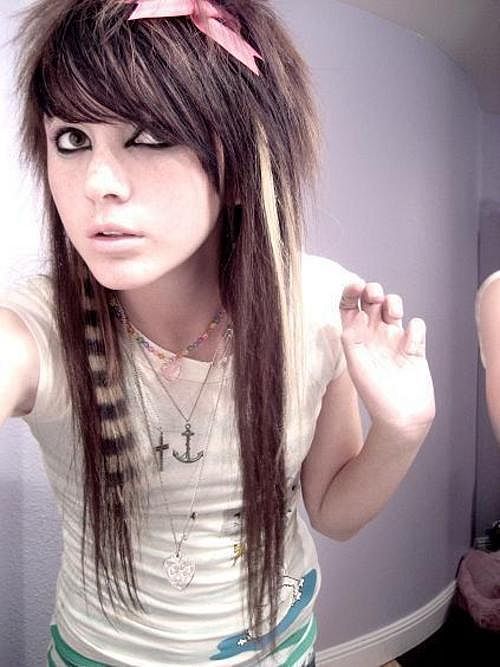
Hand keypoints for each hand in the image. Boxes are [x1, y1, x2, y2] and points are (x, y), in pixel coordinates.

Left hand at [340, 281, 434, 438]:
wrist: (402, 417)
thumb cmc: (374, 395)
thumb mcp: (355, 366)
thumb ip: (352, 339)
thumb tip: (358, 314)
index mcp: (355, 339)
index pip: (349, 308)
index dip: (350, 292)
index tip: (355, 286)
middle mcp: (373, 336)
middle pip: (372, 302)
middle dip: (373, 291)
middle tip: (374, 294)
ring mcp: (394, 340)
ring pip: (394, 308)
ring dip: (393, 301)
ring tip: (392, 311)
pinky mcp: (414, 348)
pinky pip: (416, 327)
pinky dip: (414, 328)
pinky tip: (410, 340)